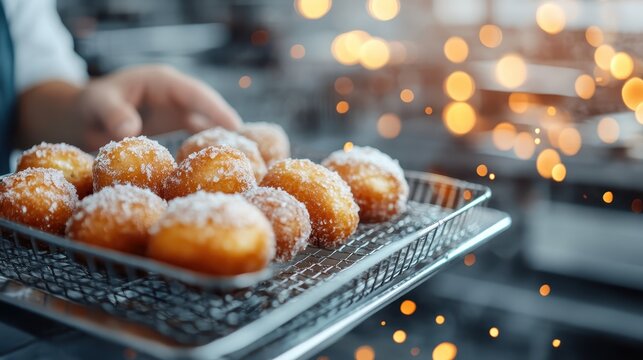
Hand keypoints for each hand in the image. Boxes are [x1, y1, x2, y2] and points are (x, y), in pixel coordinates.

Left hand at [77, 65, 241, 148]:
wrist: (83, 116)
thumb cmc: (88, 106)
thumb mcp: (96, 105)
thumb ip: (112, 114)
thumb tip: (129, 132)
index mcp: (162, 82)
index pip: (196, 94)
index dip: (217, 110)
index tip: (236, 127)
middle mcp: (175, 93)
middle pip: (209, 107)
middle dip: (229, 124)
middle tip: (252, 147)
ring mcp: (177, 108)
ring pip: (208, 120)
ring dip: (223, 136)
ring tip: (245, 158)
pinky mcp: (176, 123)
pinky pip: (198, 132)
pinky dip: (209, 145)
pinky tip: (220, 164)